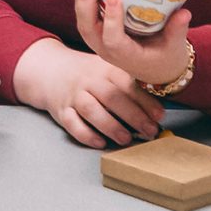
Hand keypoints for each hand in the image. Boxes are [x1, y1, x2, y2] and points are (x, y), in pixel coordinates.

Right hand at [11, 40, 163, 149]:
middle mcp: (89, 81)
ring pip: (91, 110)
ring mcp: (74, 95)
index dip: (145, 100)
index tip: (159, 116)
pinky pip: (71, 123)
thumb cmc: (89, 75)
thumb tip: (157, 110)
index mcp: (105, 69)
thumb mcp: (108, 69)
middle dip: (133, 116)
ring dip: (110, 126)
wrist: (51, 71)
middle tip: (149, 132)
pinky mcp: (61, 110)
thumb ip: (129, 84)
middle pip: (112, 97)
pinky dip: (86, 134)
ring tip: (126, 139)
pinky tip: (100, 142)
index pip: (127, 84)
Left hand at [71, 0, 192, 91]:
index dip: (111, 19)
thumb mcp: (174, 48)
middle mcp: (105, 48)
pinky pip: (86, 8)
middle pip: (87, 25)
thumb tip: (184, 12)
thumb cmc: (166, 57)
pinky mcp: (97, 26)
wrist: (154, 68)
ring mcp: (97, 38)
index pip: (112, 39)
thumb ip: (177, 31)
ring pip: (82, 14)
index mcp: (124, 55)